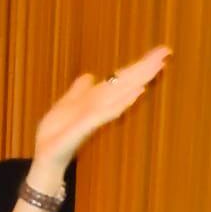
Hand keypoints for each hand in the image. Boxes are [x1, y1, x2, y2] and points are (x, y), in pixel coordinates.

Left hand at [33, 45, 172, 170]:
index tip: (159, 53)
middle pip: (125, 83)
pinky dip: (122, 102)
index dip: (138, 66)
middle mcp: (100, 107)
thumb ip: (79, 91)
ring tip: (157, 66)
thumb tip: (90, 76)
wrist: (45, 159)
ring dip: (138, 80)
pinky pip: (107, 112)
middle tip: (166, 52)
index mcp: (96, 100)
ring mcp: (95, 117)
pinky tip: (137, 93)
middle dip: (144, 68)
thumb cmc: (56, 136)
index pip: (120, 79)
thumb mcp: (66, 106)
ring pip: (121, 94)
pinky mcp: (86, 127)